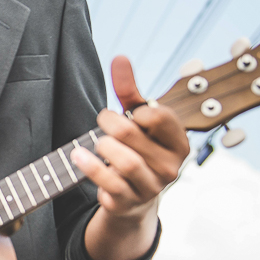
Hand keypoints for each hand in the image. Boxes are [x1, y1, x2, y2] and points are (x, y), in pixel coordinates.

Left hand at [71, 56, 188, 221]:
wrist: (132, 196)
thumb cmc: (137, 149)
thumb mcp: (137, 120)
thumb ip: (130, 91)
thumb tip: (120, 58)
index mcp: (179, 143)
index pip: (160, 116)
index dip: (137, 110)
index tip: (130, 113)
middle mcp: (171, 167)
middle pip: (132, 134)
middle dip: (109, 122)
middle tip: (103, 121)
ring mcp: (151, 188)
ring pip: (125, 160)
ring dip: (102, 145)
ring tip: (96, 142)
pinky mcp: (129, 202)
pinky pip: (110, 183)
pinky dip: (91, 167)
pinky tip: (79, 156)